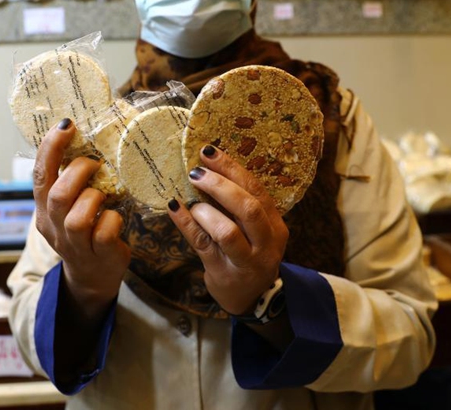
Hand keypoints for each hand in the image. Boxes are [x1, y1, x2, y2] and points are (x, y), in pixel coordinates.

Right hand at [33, 118, 130, 311]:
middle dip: (78, 172)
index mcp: (44, 210)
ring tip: (103, 195)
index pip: (40, 175)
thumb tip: (84, 139)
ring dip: (94, 197)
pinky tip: (115, 217)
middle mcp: (54, 227)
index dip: (50, 148)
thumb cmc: (84, 231)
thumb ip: (70, 181)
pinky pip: (104, 232)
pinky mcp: (99, 255)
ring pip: (78, 217)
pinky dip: (112, 219)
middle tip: (94, 164)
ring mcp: (75, 244)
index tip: (66, 125)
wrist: (91, 277)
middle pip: (57, 195)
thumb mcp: (69, 207)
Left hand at [167, 145, 287, 315]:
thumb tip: (210, 168)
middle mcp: (266, 243)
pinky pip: (202, 245)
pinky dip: (186, 223)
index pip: (257, 191)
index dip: (232, 169)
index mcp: (275, 226)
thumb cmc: (249, 254)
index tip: (209, 151)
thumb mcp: (256, 231)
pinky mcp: (223, 273)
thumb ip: (240, 206)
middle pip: (248, 208)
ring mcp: (246, 261)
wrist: (251, 298)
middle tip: (196, 172)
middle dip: (220, 185)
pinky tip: (174, 208)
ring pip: (227, 232)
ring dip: (205, 211)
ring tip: (192, 201)